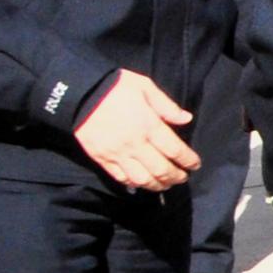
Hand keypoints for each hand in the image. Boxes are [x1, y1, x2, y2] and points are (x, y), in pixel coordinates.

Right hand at [73, 69, 198, 190]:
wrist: (77, 94)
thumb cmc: (115, 87)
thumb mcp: (145, 87)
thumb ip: (166, 106)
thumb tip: (187, 119)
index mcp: (148, 125)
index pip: (175, 150)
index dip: (188, 160)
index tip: (195, 164)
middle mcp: (135, 144)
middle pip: (161, 169)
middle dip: (176, 177)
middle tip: (183, 178)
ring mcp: (117, 154)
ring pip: (142, 178)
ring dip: (157, 185)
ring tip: (166, 184)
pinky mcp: (101, 159)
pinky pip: (121, 178)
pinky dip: (134, 184)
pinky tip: (142, 183)